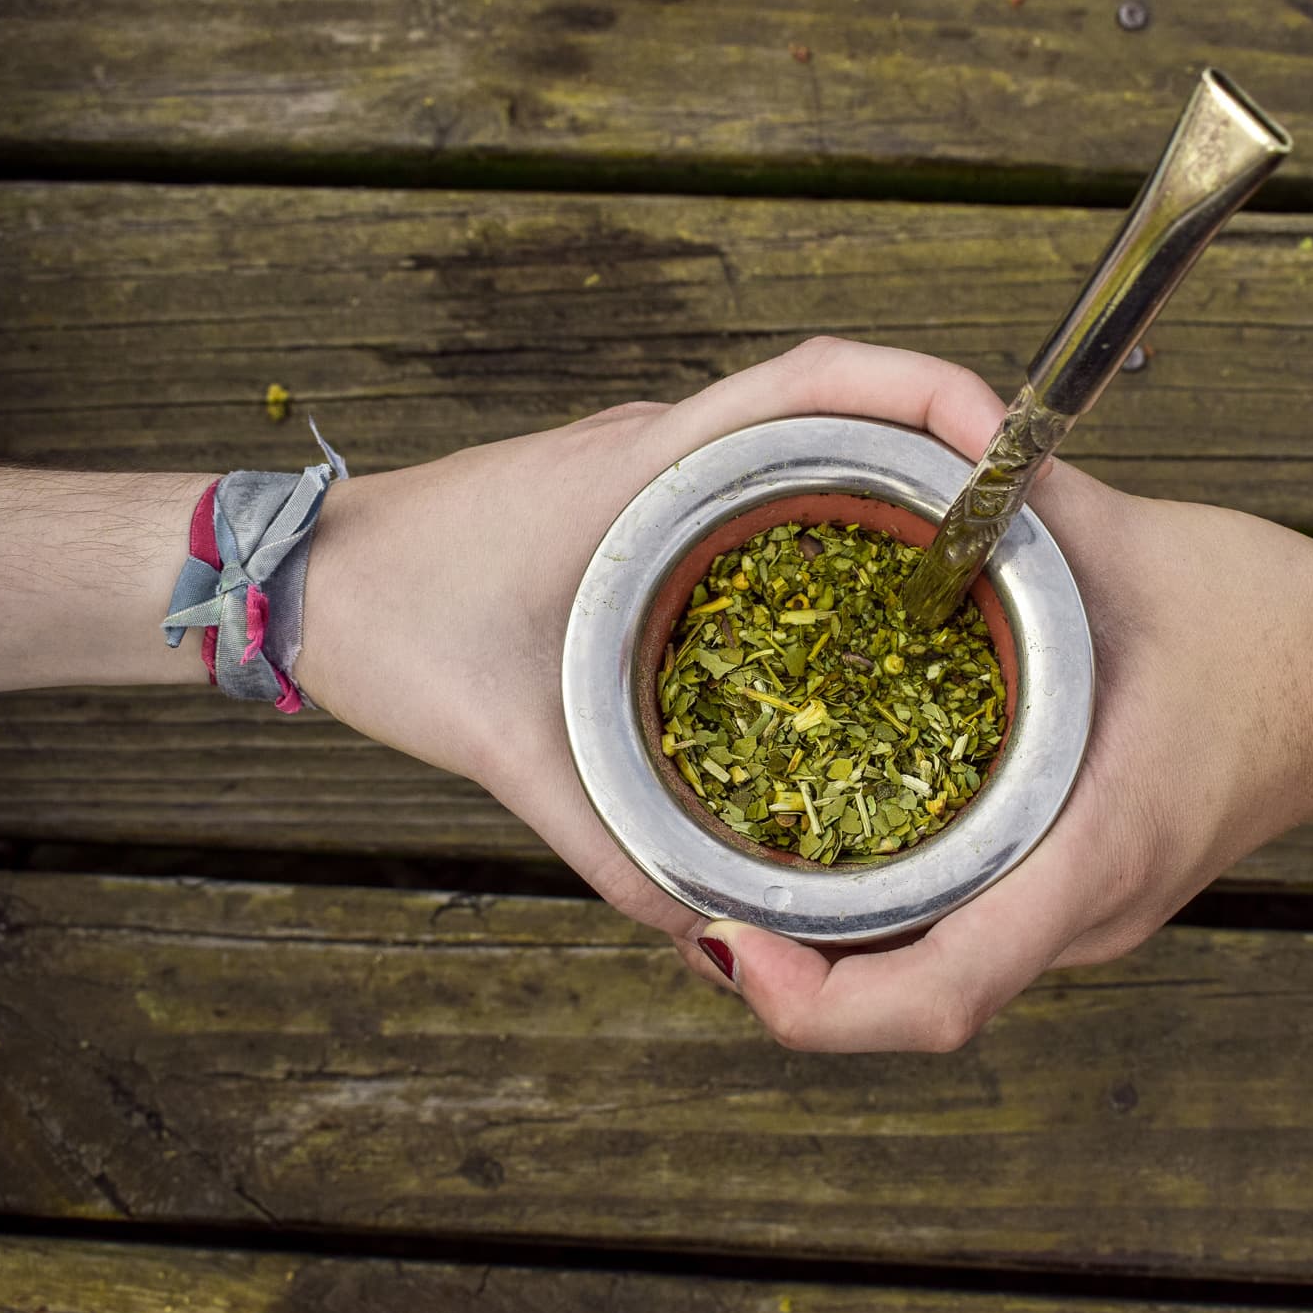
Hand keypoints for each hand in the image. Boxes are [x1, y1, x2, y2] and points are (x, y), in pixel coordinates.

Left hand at [293, 338, 1009, 938]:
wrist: (300, 584)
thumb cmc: (392, 627)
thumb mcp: (512, 744)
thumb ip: (614, 844)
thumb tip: (715, 929)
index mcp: (650, 472)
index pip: (816, 383)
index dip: (926, 394)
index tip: (1004, 444)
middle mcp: (666, 451)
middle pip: (838, 409)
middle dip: (938, 449)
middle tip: (1013, 536)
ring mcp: (654, 469)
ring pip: (802, 448)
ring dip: (886, 483)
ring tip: (961, 571)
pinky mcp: (637, 503)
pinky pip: (759, 491)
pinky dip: (824, 523)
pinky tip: (852, 612)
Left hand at [679, 466, 1312, 1047]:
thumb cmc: (1277, 625)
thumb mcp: (1127, 552)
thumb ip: (996, 511)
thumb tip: (885, 466)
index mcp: (1092, 853)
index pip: (936, 998)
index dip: (812, 1002)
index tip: (727, 941)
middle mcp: (1090, 912)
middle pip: (915, 1006)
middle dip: (793, 976)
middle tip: (702, 899)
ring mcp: (1099, 916)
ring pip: (940, 980)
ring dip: (838, 953)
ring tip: (747, 874)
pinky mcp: (1098, 893)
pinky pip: (972, 932)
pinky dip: (895, 914)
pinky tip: (842, 846)